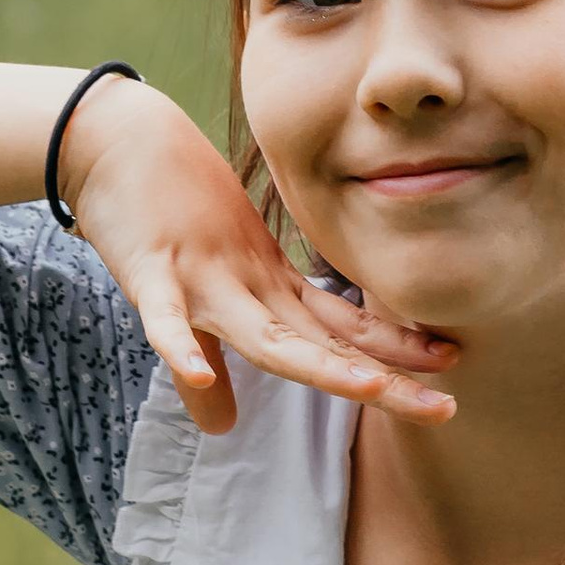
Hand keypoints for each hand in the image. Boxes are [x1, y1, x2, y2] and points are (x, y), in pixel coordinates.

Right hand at [58, 74, 454, 434]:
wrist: (113, 138)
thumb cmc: (161, 213)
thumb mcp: (191, 300)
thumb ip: (209, 365)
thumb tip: (222, 427)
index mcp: (266, 291)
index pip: (342, 330)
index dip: (392, 352)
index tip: (451, 368)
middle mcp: (248, 287)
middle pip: (323, 345)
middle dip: (383, 378)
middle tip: (447, 407)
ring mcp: (202, 279)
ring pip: (266, 335)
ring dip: (316, 363)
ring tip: (370, 388)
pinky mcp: (149, 272)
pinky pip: (165, 318)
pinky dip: (179, 348)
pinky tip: (202, 382)